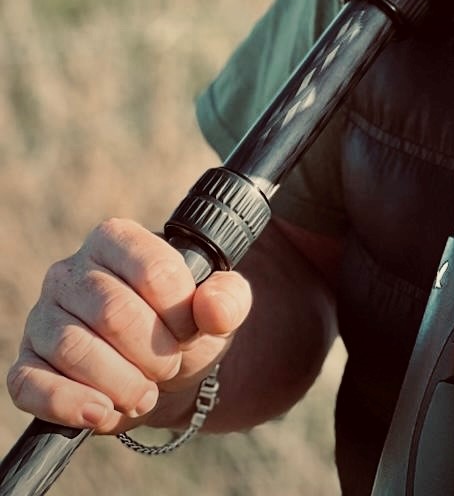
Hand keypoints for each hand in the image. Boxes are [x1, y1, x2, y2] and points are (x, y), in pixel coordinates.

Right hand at [6, 219, 251, 434]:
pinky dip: (70, 404)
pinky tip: (102, 413)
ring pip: (74, 349)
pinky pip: (31, 385)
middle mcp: (71, 271)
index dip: (180, 311)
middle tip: (168, 368)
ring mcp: (42, 318)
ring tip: (144, 395)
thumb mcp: (217, 308)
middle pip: (113, 313)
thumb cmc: (183, 327)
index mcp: (117, 240)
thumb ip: (228, 299)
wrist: (160, 372)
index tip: (190, 330)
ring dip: (120, 384)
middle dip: (152, 352)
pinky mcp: (25, 365)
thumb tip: (214, 308)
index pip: (153, 270)